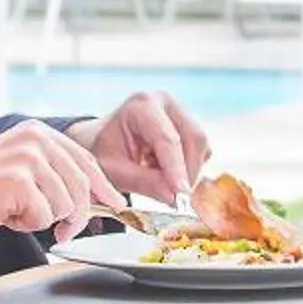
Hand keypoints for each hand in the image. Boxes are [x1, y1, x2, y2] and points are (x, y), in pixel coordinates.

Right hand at [0, 120, 122, 241]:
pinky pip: (44, 216)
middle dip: (77, 216)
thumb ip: (51, 175)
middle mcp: (35, 139)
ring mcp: (28, 158)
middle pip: (82, 184)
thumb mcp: (18, 172)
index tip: (115, 204)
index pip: (85, 159)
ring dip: (42, 219)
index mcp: (37, 133)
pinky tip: (2, 215)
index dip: (103, 186)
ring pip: (65, 204)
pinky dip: (26, 225)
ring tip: (11, 211)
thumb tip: (90, 200)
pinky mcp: (19, 181)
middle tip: (63, 233)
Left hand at [68, 91, 209, 206]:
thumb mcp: (115, 171)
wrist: (101, 140)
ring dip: (187, 171)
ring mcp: (179, 110)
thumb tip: (174, 198)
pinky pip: (201, 150)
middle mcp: (165, 102)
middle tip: (176, 201)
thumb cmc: (103, 152)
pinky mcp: (189, 123)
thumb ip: (144, 183)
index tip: (181, 195)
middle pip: (193, 137)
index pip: (166, 139)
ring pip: (200, 145)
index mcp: (141, 106)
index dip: (176, 168)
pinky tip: (163, 170)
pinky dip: (188, 167)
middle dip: (187, 172)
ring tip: (160, 181)